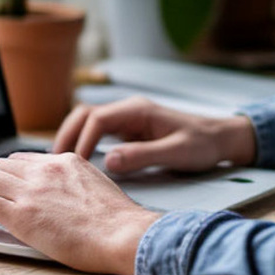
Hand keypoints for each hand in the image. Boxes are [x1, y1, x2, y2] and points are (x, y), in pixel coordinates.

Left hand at [0, 151, 160, 274]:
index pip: (24, 159)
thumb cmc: (118, 223)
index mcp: (66, 162)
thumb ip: (75, 186)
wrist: (123, 234)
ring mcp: (32, 190)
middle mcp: (46, 170)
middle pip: (0, 166)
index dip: (5, 172)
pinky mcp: (21, 214)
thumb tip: (64, 200)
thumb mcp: (97, 189)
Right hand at [52, 96, 257, 174]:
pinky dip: (83, 143)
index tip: (76, 165)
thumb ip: (143, 156)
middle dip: (67, 135)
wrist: (220, 139)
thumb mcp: (176, 153)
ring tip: (60, 164)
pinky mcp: (129, 130)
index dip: (82, 140)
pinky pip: (98, 132)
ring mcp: (128, 119)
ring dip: (72, 138)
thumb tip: (108, 161)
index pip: (97, 118)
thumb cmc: (202, 145)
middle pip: (85, 114)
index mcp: (138, 110)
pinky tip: (77, 163)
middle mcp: (129, 110)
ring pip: (88, 121)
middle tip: (54, 163)